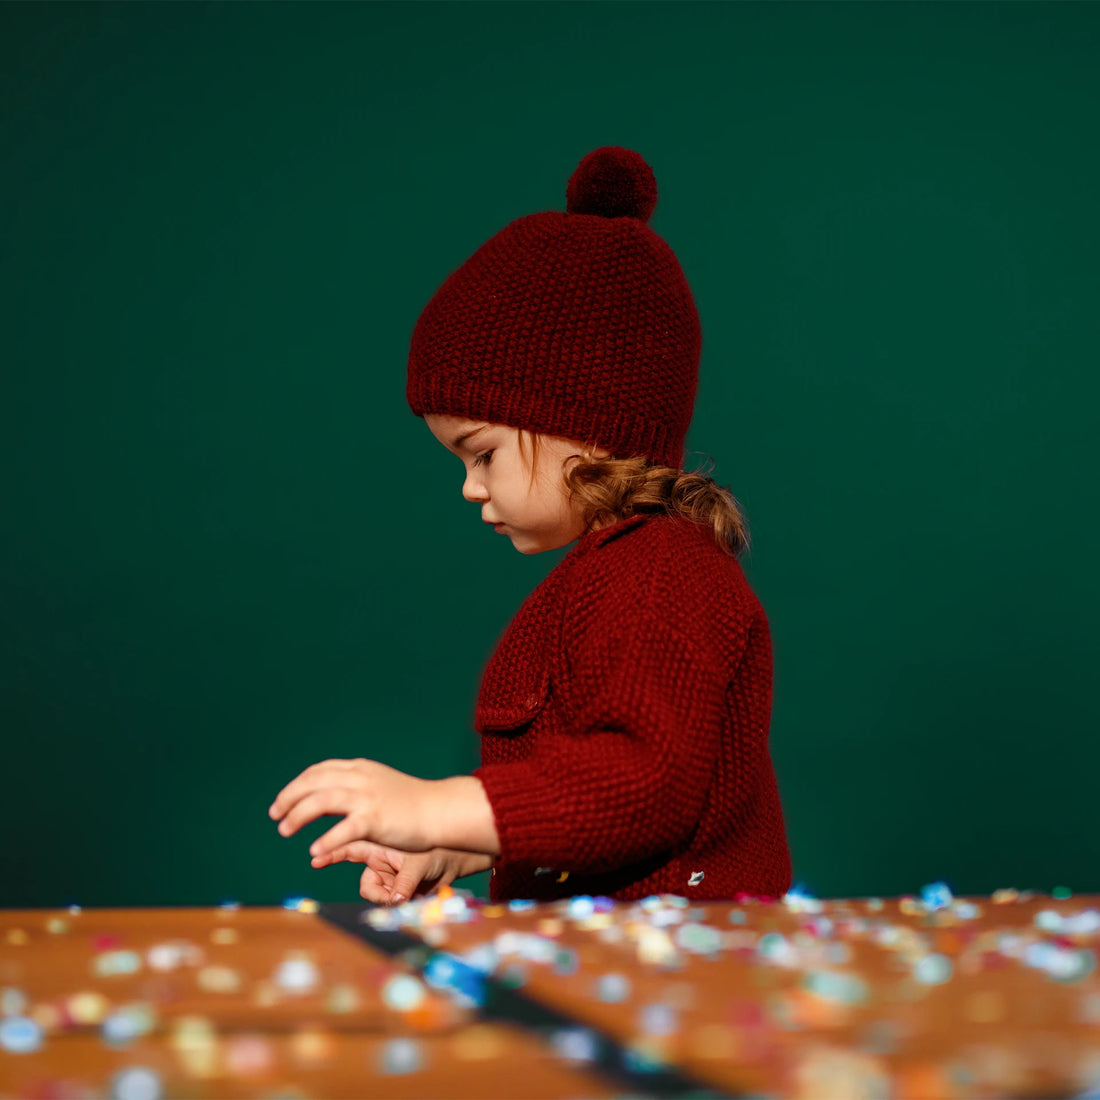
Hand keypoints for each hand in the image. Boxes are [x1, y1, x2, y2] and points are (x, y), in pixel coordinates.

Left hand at [269, 757, 435, 856]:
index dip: (296, 785)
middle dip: (288, 798)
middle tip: (275, 816)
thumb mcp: (379, 786)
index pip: (318, 771)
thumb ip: (355, 788)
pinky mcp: (374, 818)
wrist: (439, 809)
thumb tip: (329, 797)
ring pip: (320, 802)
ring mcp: (367, 797)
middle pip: (312, 783)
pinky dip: (325, 840)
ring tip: (285, 831)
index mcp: (360, 769)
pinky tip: (314, 852)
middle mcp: (360, 778)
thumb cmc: (411, 803)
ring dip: (297, 816)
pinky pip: (342, 829)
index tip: (282, 801)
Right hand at [312, 841, 474, 904]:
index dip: (331, 853)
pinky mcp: (397, 890)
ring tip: (411, 893)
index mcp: (379, 844)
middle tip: (392, 896)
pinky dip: (400, 904)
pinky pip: (391, 903)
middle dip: (378, 893)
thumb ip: (405, 882)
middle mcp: (379, 861)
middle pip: (366, 885)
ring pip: (378, 897)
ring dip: (392, 900)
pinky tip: (414, 897)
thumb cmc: (436, 851)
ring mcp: (387, 877)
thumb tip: (396, 901)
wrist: (456, 860)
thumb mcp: (419, 863)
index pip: (349, 847)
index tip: (315, 857)